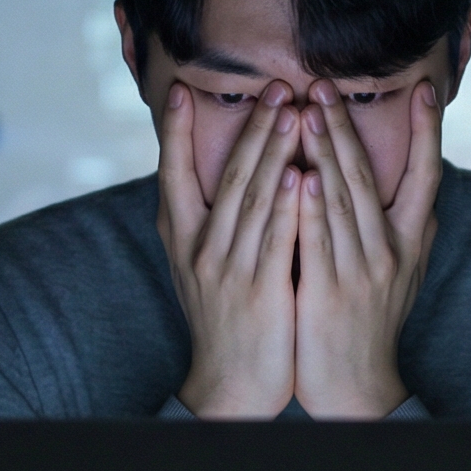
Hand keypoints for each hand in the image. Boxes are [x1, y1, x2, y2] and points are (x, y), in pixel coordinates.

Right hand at [160, 80, 302, 418]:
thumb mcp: (200, 266)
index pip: (172, 174)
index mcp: (182, 239)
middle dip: (252, 128)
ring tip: (292, 110)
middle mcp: (200, 249)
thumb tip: (226, 170)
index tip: (181, 89)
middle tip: (276, 85)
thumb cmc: (224, 316)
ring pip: (251, 200)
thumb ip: (210, 220)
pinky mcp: (260, 293)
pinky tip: (299, 173)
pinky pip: (275, 241)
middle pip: (227, 177)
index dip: (174, 131)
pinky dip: (286, 205)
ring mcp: (228, 271)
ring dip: (272, 151)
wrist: (232, 384)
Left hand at [292, 79, 441, 419]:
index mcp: (413, 241)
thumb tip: (426, 178)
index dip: (428, 132)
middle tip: (326, 83)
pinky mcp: (329, 292)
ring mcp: (361, 273)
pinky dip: (311, 207)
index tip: (426, 90)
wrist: (355, 386)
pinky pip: (318, 242)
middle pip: (369, 178)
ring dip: (326, 153)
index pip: (427, 176)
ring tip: (311, 110)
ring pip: (342, 202)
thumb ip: (408, 225)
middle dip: (348, 127)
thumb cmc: (374, 320)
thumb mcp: (405, 271)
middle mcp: (392, 252)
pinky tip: (301, 175)